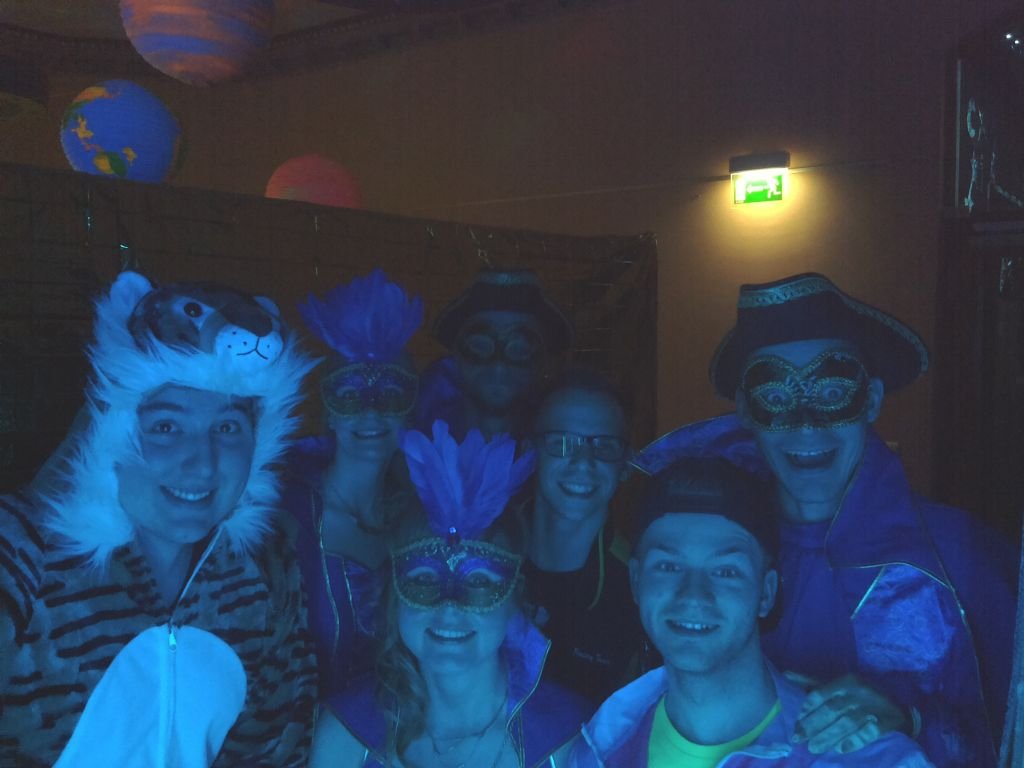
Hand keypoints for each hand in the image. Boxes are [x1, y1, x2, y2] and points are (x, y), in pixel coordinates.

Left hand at [792, 674, 908, 754]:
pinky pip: (868, 733)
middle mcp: (858, 692)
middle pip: (831, 710)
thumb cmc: (861, 697)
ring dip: (828, 736)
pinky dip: (854, 741)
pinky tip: (841, 749)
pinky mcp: (887, 722)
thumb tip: (786, 675)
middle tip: (798, 739)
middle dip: (813, 725)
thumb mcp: (839, 686)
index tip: (795, 723)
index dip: (807, 709)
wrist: (899, 710)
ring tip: (814, 747)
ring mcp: (873, 707)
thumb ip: (813, 683)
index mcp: (845, 681)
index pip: (821, 694)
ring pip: (847, 723)